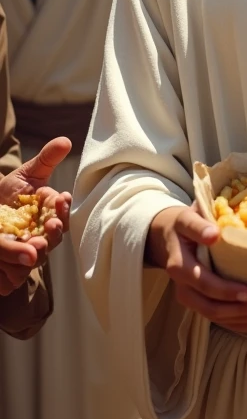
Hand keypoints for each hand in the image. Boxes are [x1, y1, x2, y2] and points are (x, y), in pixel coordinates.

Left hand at [0, 137, 71, 295]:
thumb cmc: (12, 191)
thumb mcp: (28, 173)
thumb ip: (47, 159)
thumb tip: (65, 140)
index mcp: (51, 214)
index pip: (63, 214)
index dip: (64, 209)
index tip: (61, 198)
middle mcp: (42, 235)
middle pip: (52, 240)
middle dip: (52, 235)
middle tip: (50, 226)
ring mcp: (27, 253)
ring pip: (34, 260)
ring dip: (33, 254)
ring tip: (31, 245)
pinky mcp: (10, 270)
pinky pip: (12, 277)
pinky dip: (10, 272)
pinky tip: (7, 261)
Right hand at [145, 205, 246, 330]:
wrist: (168, 236)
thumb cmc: (184, 225)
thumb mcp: (187, 218)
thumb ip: (198, 224)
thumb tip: (214, 234)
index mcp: (179, 265)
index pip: (203, 282)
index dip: (226, 290)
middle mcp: (183, 286)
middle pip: (210, 306)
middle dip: (239, 309)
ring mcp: (190, 297)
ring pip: (215, 316)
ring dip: (242, 318)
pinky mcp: (198, 302)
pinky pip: (218, 319)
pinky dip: (238, 322)